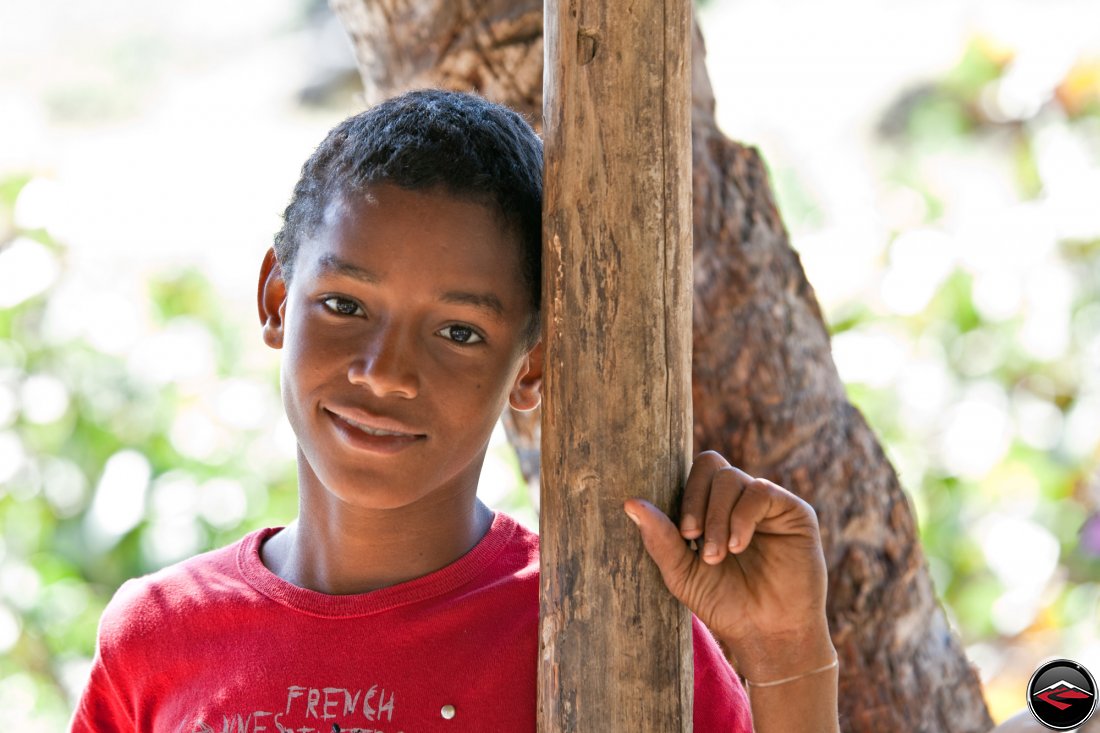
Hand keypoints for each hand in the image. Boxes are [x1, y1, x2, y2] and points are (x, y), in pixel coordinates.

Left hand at [624, 451, 832, 678]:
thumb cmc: (724, 604)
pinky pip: (760, 491)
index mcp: (711, 507)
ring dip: (718, 516)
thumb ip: (660, 537)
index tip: (684, 535)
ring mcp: (765, 503)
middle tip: (694, 539)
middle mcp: (738, 499)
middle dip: (696, 501)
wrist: (767, 633)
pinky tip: (738, 546)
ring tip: (718, 555)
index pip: (693, 474)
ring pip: (731, 478)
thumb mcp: (682, 572)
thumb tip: (629, 502)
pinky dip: (742, 517)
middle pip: (710, 464)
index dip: (684, 496)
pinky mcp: (793, 511)